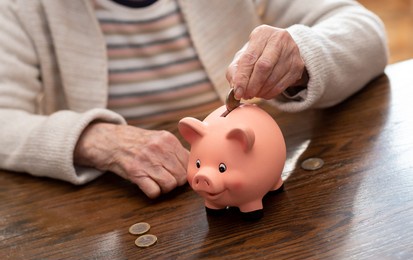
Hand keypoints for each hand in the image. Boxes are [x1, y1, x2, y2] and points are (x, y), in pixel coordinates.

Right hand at [74, 123, 188, 198]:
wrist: (109, 140)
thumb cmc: (135, 142)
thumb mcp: (157, 138)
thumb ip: (174, 149)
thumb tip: (191, 164)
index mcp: (168, 139)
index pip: (188, 162)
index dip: (184, 171)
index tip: (178, 173)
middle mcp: (159, 149)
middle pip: (181, 176)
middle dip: (176, 181)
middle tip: (166, 178)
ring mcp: (147, 161)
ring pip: (170, 185)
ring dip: (165, 188)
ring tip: (157, 182)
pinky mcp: (135, 173)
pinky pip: (154, 192)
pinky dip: (153, 192)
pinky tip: (148, 185)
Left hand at [226, 25, 306, 99]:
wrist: (279, 51)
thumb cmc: (256, 55)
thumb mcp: (242, 58)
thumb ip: (234, 71)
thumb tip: (236, 88)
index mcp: (262, 33)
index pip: (249, 58)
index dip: (242, 77)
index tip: (237, 93)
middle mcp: (279, 38)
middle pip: (264, 67)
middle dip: (253, 85)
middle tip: (246, 95)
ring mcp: (291, 51)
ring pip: (274, 77)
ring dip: (261, 91)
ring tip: (254, 94)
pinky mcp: (298, 65)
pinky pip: (283, 84)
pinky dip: (271, 93)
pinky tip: (264, 93)